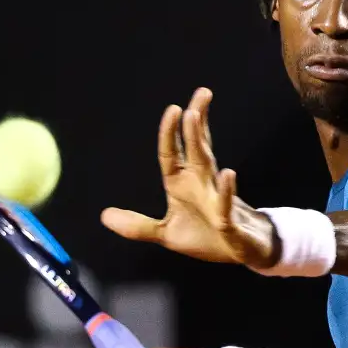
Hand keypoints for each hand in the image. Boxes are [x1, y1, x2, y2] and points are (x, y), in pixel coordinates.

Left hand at [101, 87, 278, 267]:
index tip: (174, 107)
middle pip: (196, 148)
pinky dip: (225, 190)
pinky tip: (228, 173)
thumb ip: (137, 226)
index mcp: (183, 185)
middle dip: (193, 123)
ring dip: (200, 141)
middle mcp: (201, 185)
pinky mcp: (229, 221)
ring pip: (208, 165)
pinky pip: (225, 204)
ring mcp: (217, 200)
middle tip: (199, 94)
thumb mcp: (167, 234)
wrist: (243, 253)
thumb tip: (103, 215)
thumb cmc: (207, 238)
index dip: (170, 132)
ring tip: (195, 117)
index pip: (172, 154)